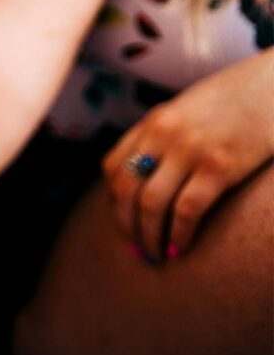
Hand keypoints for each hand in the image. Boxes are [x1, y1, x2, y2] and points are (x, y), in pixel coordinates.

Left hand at [103, 50, 273, 261]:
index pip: (113, 168)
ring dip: (149, 236)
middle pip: (126, 190)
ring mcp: (189, 149)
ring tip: (156, 256)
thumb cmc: (240, 98)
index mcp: (153, 121)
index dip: (114, 202)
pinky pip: (187, 209)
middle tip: (137, 251)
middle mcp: (163, 134)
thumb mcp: (191, 109)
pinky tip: (181, 248)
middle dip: (127, 226)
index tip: (124, 222)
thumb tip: (153, 171)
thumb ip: (168, 136)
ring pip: (150, 204)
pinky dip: (179, 234)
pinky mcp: (220, 165)